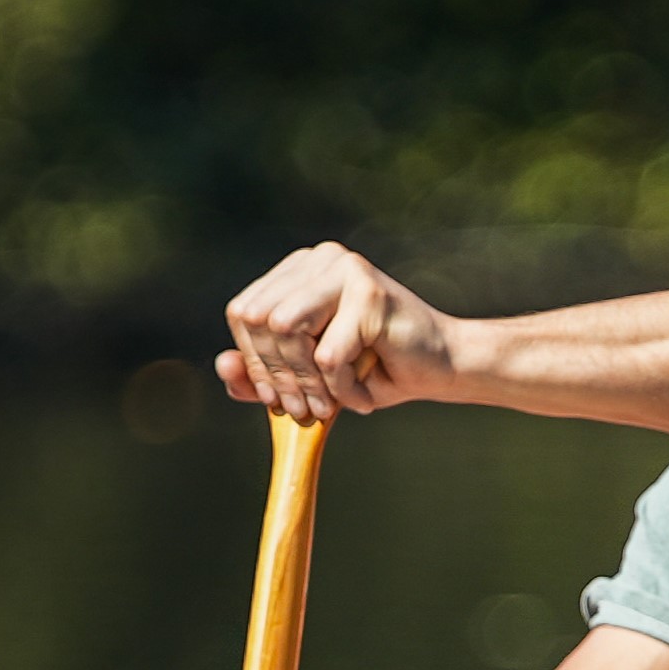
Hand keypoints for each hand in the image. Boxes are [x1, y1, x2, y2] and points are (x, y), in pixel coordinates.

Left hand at [218, 243, 455, 423]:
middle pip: (259, 319)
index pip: (243, 311)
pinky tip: (365, 395)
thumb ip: (263, 374)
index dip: (252, 361)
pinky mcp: (369, 293)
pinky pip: (327, 355)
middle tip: (303, 411)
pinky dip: (342, 390)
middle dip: (277, 376)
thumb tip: (223, 366)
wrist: (445, 369)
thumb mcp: (310, 378)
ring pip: (286, 330)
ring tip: (332, 406)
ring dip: (306, 382)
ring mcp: (345, 269)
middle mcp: (319, 258)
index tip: (274, 398)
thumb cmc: (378, 370)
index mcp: (300, 269)